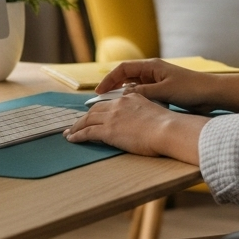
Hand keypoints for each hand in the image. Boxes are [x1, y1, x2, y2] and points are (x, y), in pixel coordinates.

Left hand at [64, 92, 206, 163]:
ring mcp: (112, 117)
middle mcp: (118, 105)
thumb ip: (145, 109)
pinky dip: (77, 135)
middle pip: (95, 110)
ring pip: (87, 120)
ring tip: (70, 133)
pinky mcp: (108, 131)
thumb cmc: (168, 125)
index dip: (99, 109)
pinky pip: (87, 132)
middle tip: (76, 124)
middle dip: (84, 117)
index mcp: (130, 99)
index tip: (93, 114)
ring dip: (77, 126)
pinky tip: (72, 139)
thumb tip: (144, 116)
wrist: (168, 129)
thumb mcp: (156, 110)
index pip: (109, 103)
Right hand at [95, 59, 238, 116]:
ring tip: (111, 107)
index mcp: (151, 66)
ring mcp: (157, 81)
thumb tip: (124, 95)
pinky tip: (129, 109)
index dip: (109, 79)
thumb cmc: (190, 89)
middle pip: (125, 76)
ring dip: (122, 94)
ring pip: (133, 86)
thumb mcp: (164, 91)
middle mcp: (152, 71)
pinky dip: (133, 100)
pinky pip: (142, 94)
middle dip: (112, 87)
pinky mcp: (163, 91)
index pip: (122, 69)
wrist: (212, 94)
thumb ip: (142, 92)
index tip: (98, 91)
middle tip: (100, 100)